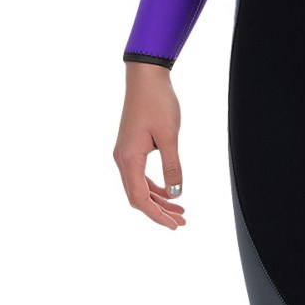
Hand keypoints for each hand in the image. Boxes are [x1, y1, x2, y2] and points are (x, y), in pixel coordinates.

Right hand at [114, 61, 187, 229]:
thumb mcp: (169, 136)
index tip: (174, 225)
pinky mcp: (131, 147)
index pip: (140, 198)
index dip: (156, 215)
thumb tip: (176, 194)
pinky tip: (169, 191)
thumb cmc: (157, 103)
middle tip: (181, 222)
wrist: (145, 78)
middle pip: (138, 197)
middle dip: (159, 211)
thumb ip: (172, 167)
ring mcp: (125, 153)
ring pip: (139, 187)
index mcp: (129, 159)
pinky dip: (154, 186)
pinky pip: (140, 175)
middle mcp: (122, 159)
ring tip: (180, 210)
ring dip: (158, 200)